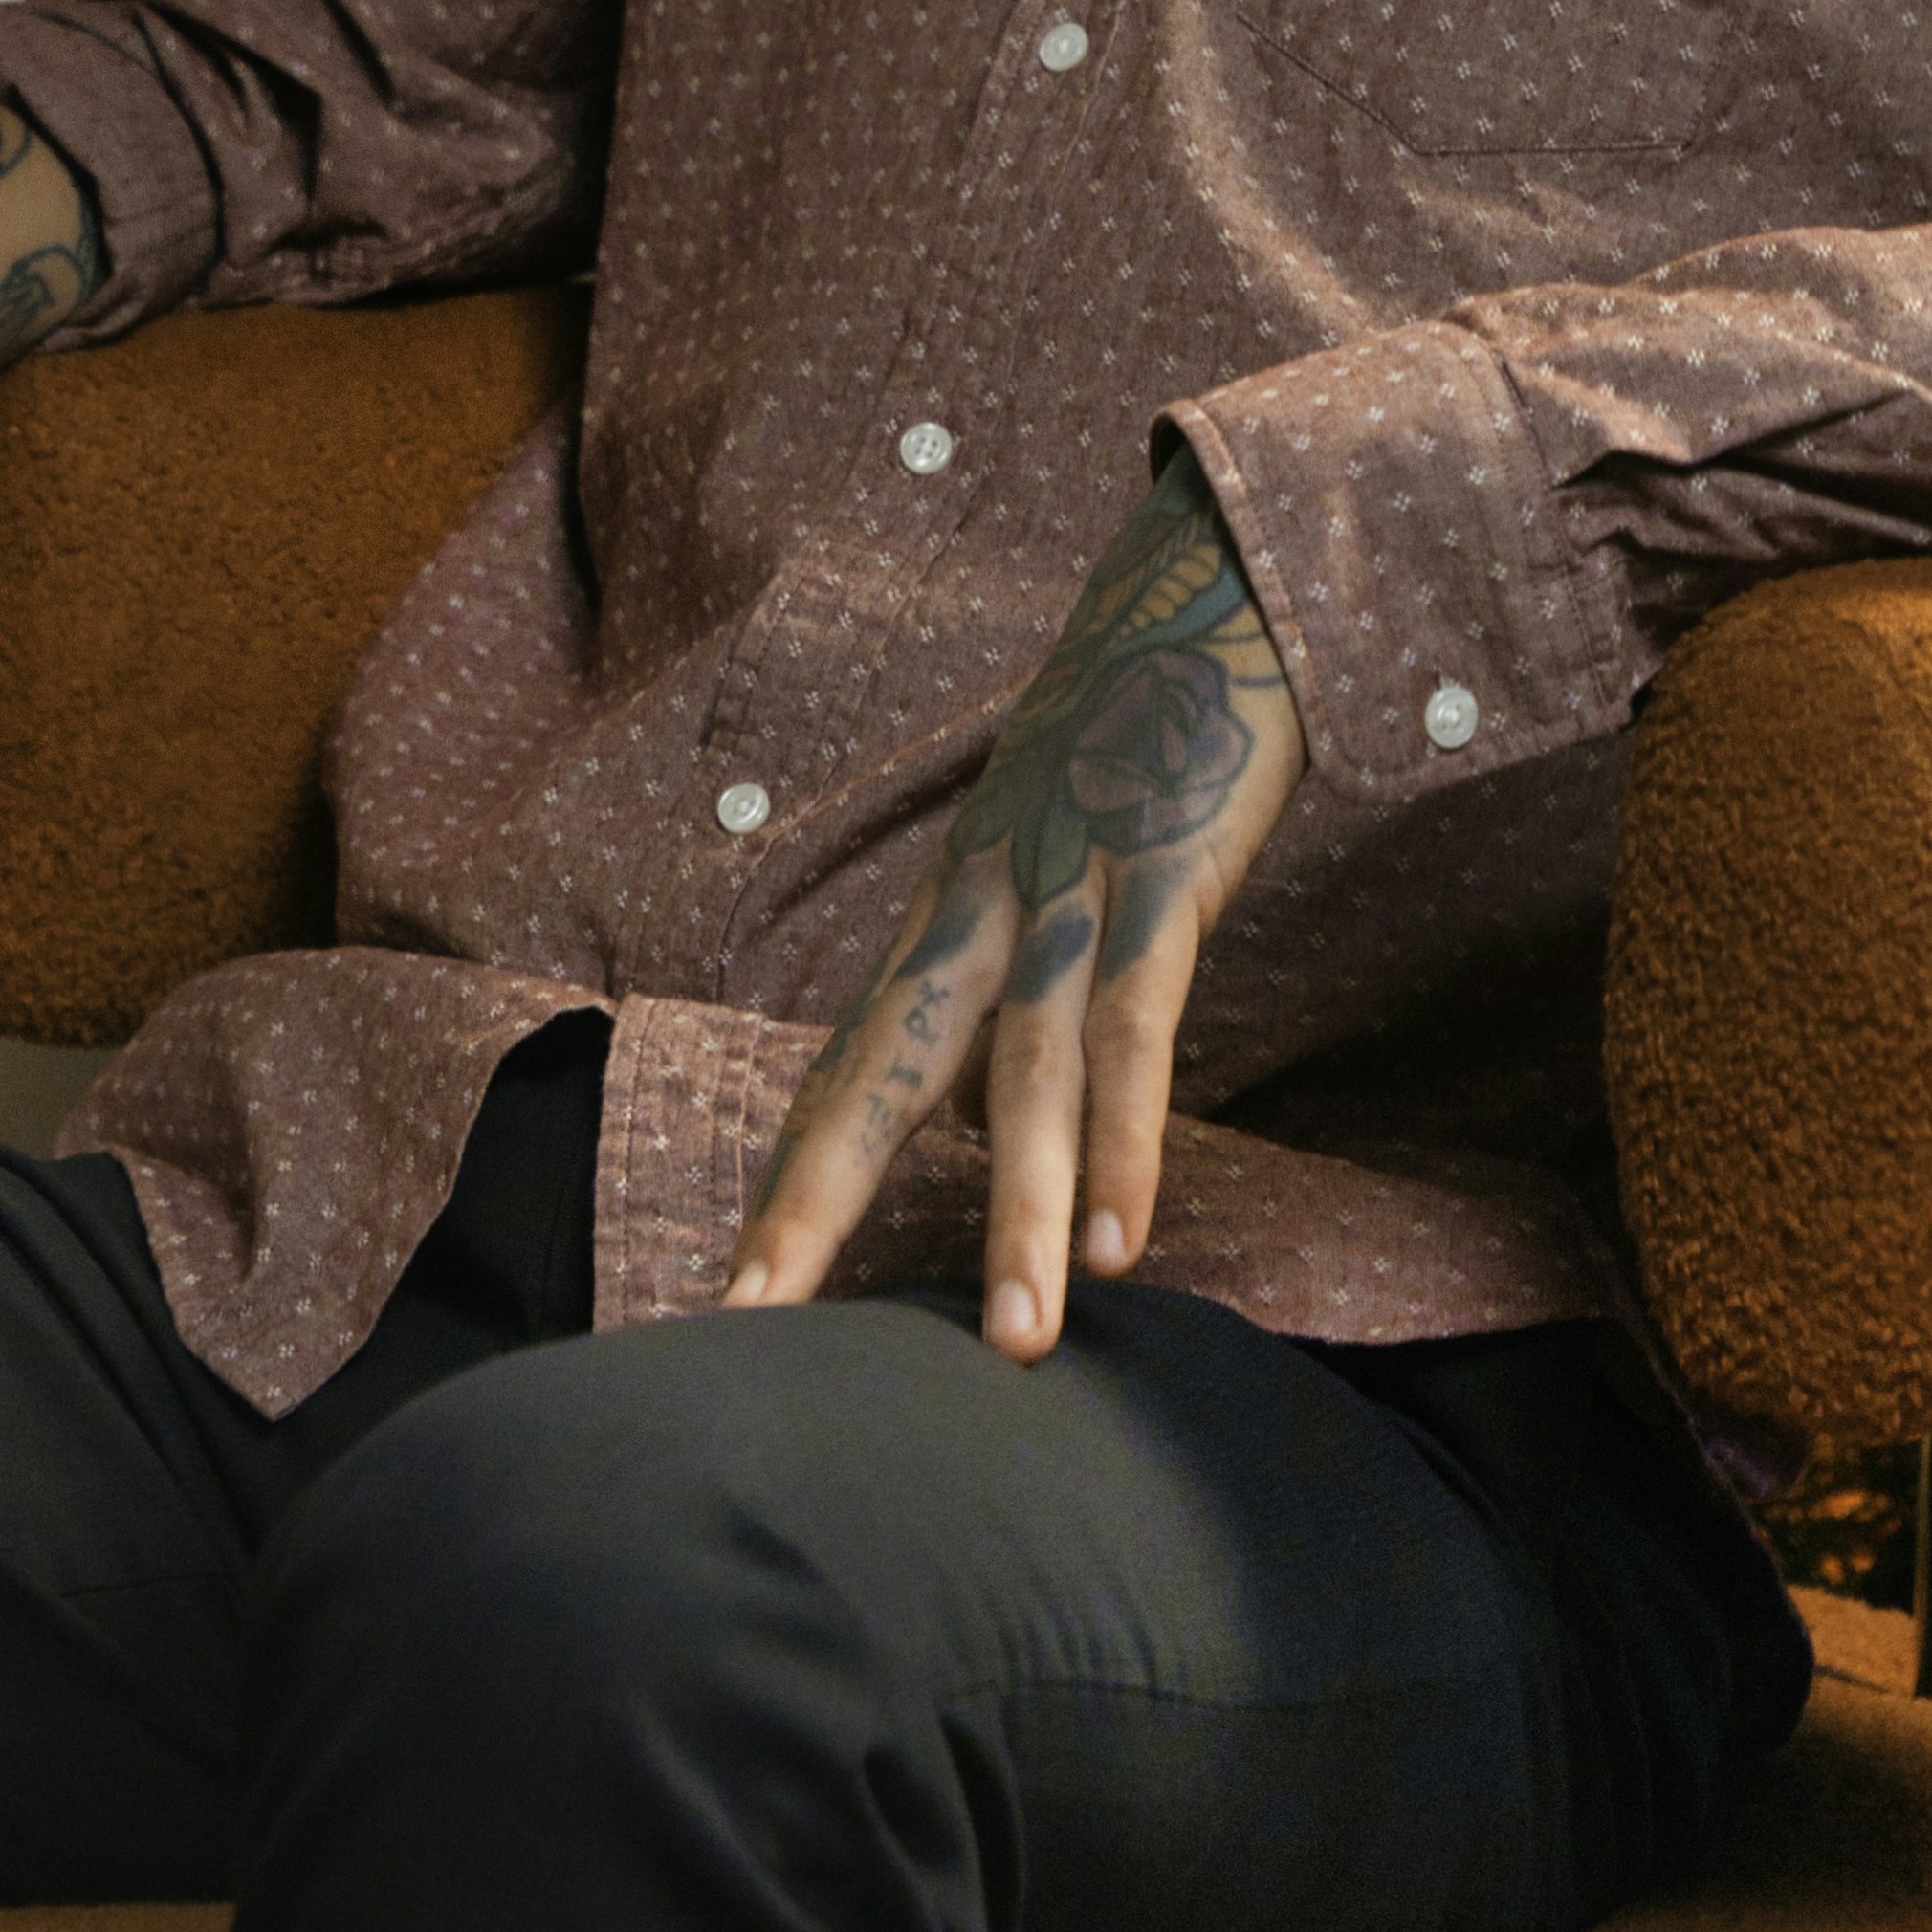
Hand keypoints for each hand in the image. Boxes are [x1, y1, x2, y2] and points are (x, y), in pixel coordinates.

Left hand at [728, 449, 1307, 1361]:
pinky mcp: (1161, 880)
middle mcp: (978, 911)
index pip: (842, 1076)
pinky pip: (1135, 1028)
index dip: (787, 1190)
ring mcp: (1067, 892)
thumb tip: (985, 1126)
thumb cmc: (1135, 745)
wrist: (1206, 585)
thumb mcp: (1050, 863)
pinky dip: (1128, 1137)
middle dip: (810, 1208)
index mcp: (946, 918)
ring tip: (1016, 1346)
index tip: (725, 1309)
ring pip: (1023, 1076)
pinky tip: (1122, 1240)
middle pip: (874, 1075)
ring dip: (1016, 1217)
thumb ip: (1008, 992)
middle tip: (750, 1331)